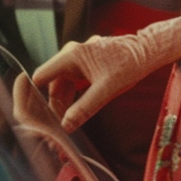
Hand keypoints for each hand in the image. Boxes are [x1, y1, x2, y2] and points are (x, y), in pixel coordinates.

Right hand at [32, 18, 180, 132]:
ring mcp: (80, 58)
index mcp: (72, 55)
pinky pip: (73, 82)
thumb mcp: (106, 90)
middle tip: (52, 129)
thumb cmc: (129, 65)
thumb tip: (66, 127)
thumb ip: (84, 108)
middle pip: (52, 83)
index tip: (32, 116)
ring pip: (63, 84)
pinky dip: (72, 97)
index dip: (33, 96)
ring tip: (63, 125)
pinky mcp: (87, 63)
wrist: (148, 51)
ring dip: (62, 103)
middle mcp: (72, 54)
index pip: (41, 76)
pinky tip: (74, 113)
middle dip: (51, 106)